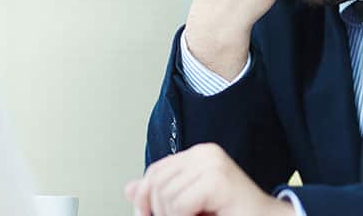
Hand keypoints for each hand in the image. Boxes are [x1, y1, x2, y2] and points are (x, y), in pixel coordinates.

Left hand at [124, 143, 294, 215]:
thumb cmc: (233, 215)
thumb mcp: (188, 205)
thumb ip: (160, 196)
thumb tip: (130, 189)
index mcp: (198, 155)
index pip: (154, 172)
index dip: (147, 200)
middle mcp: (205, 153)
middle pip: (155, 183)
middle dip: (158, 211)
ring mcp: (213, 163)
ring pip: (164, 196)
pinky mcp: (218, 179)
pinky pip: (179, 204)